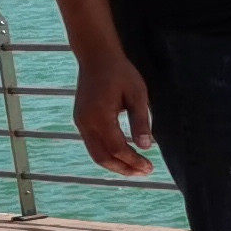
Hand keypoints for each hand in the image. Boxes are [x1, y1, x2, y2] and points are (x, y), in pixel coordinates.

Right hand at [73, 50, 155, 174]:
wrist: (96, 57)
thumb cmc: (120, 73)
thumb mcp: (137, 94)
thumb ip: (141, 121)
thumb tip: (146, 146)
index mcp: (100, 116)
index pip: (117, 148)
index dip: (133, 161)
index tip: (150, 167)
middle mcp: (86, 122)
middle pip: (102, 157)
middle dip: (124, 168)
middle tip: (144, 172)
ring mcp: (80, 122)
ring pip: (95, 154)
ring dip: (115, 165)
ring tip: (135, 169)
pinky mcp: (80, 120)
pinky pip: (92, 145)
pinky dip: (107, 155)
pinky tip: (122, 157)